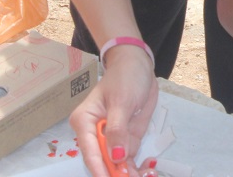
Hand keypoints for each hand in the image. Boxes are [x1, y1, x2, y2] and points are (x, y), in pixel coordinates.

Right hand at [71, 47, 157, 176]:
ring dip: (129, 173)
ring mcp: (111, 139)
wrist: (139, 67)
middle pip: (102, 162)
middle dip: (116, 174)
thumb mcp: (122, 101)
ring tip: (146, 175)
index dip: (100, 169)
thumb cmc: (125, 77)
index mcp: (84, 122)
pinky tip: (148, 172)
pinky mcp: (125, 140)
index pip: (90, 151)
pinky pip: (129, 160)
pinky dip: (137, 168)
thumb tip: (116, 156)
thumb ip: (118, 130)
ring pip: (117, 165)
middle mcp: (94, 134)